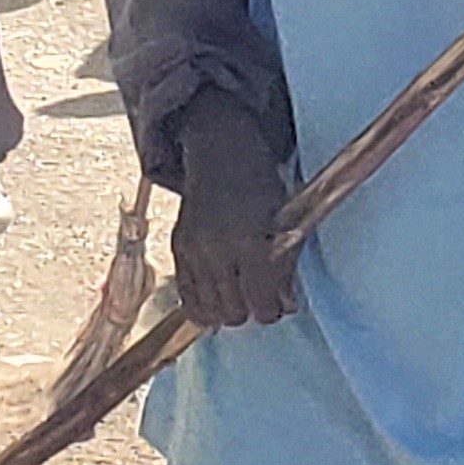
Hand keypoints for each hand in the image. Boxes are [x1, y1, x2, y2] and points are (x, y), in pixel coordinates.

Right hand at [170, 94, 295, 329]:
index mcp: (249, 243)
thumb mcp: (283, 220)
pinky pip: (185, 296)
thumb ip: (285, 265)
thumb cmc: (259, 182)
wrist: (220, 152)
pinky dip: (201, 305)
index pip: (261, 302)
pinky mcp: (177, 249)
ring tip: (239, 298)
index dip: (273, 310)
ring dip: (227, 310)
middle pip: (234, 312)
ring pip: (208, 311)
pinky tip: (215, 300)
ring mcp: (192, 252)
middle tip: (261, 299)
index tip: (279, 305)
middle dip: (251, 310)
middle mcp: (216, 252)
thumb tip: (286, 304)